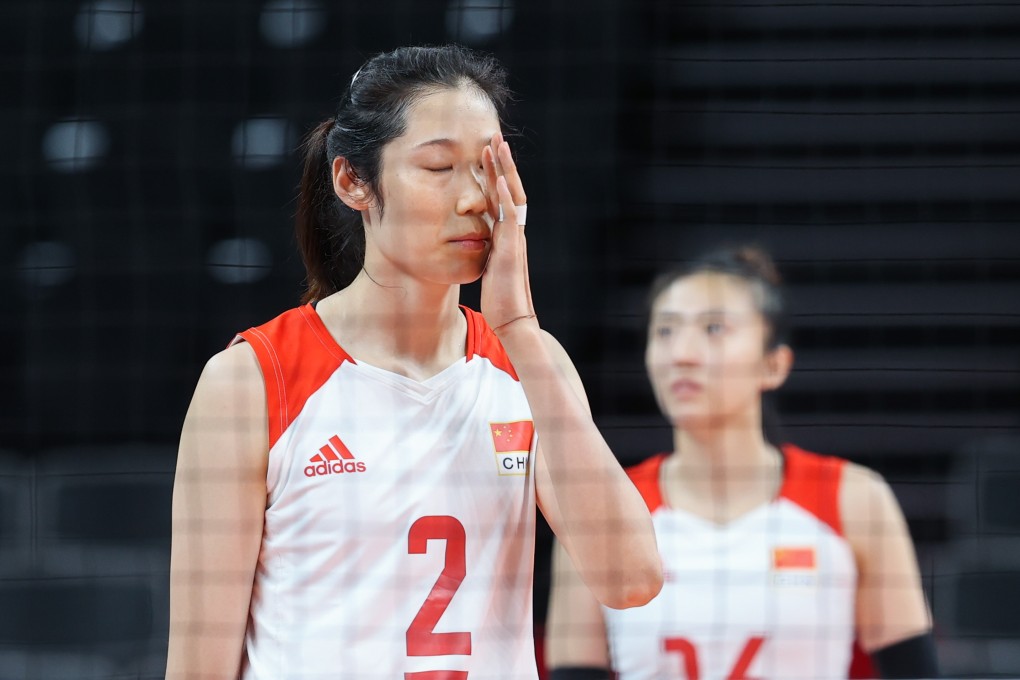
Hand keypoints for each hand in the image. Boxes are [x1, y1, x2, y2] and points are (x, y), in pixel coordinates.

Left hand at [479, 132, 535, 334]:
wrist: (512, 320)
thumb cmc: (499, 298)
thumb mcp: (489, 266)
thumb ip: (486, 249)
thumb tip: (474, 240)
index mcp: (506, 234)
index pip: (501, 196)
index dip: (495, 173)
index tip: (486, 151)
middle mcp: (513, 231)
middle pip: (510, 188)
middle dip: (501, 162)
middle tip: (495, 136)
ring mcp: (514, 238)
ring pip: (513, 196)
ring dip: (505, 170)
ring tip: (497, 146)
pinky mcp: (512, 249)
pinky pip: (511, 217)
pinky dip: (507, 196)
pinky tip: (501, 179)